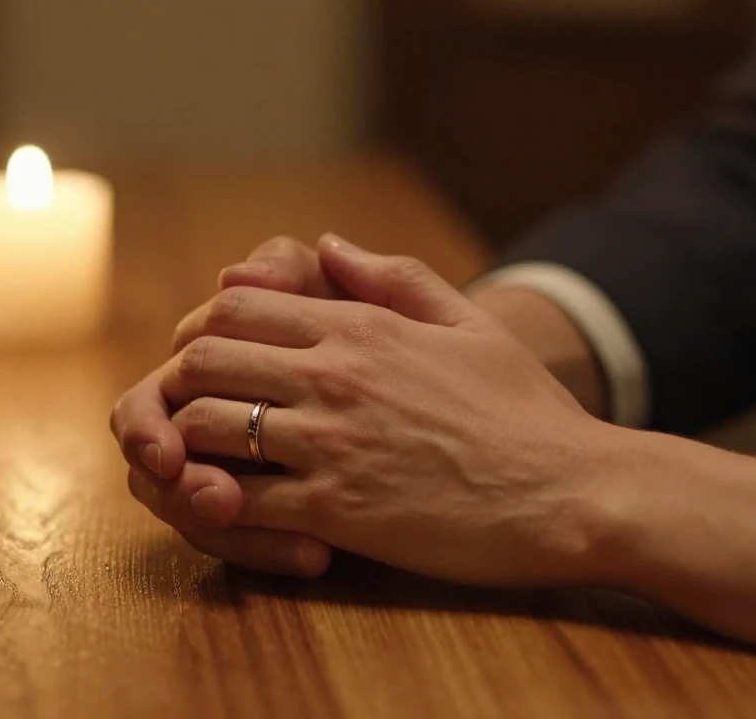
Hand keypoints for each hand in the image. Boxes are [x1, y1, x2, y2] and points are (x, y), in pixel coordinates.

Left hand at [155, 236, 614, 585]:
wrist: (576, 493)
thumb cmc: (527, 412)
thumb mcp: (468, 323)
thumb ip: (392, 277)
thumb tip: (326, 245)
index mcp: (360, 327)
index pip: (234, 304)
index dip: (201, 330)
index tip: (206, 362)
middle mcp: (334, 376)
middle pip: (201, 360)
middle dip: (178, 385)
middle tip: (186, 414)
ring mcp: (330, 443)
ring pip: (203, 426)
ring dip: (187, 446)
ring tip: (201, 465)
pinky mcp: (336, 510)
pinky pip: (240, 500)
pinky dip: (220, 504)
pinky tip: (232, 511)